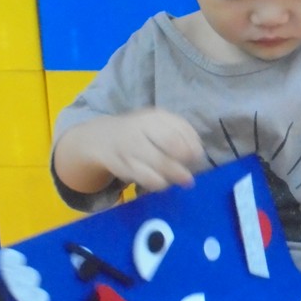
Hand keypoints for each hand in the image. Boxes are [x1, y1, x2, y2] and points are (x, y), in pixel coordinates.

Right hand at [69, 108, 206, 191]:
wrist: (102, 139)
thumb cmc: (140, 131)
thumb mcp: (159, 124)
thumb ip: (181, 133)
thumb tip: (198, 151)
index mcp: (154, 117)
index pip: (179, 128)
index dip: (192, 145)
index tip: (197, 156)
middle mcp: (141, 128)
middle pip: (170, 142)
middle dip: (185, 159)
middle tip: (192, 171)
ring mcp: (129, 146)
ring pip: (158, 162)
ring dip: (175, 174)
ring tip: (183, 181)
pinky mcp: (122, 165)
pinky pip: (145, 177)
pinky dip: (159, 183)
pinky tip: (164, 183)